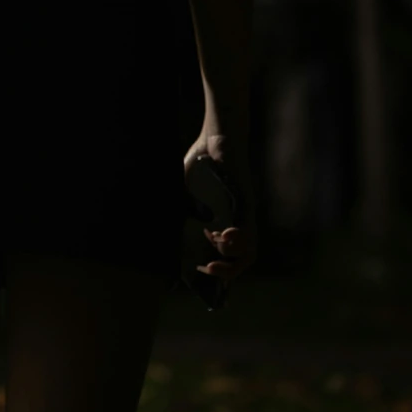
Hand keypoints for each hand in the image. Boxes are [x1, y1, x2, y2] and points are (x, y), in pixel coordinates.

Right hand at [183, 133, 256, 296]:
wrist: (216, 138)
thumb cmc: (202, 163)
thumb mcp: (186, 191)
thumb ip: (181, 208)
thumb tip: (163, 225)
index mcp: (225, 221)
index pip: (229, 254)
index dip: (220, 269)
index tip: (201, 272)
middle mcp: (238, 221)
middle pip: (244, 259)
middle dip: (226, 272)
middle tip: (207, 270)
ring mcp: (245, 213)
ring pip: (249, 249)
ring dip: (230, 257)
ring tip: (212, 248)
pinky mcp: (247, 203)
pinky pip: (248, 229)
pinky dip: (235, 239)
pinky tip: (220, 234)